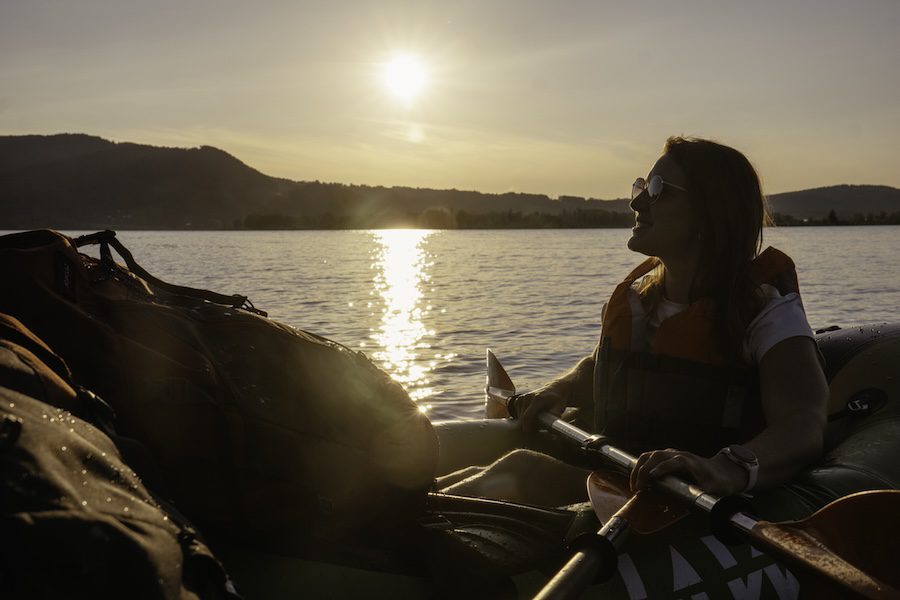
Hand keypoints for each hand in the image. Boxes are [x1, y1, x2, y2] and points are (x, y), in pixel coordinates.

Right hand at [515, 384, 568, 432]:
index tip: (529, 433)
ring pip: (519, 416)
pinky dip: (523, 416)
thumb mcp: (560, 407)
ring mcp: (522, 397)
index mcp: (537, 399)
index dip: (527, 426)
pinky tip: (532, 415)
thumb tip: (553, 423)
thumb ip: (555, 414)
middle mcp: (527, 397)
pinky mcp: (518, 399)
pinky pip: (517, 413)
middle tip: (539, 427)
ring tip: (538, 420)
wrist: (554, 389)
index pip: (527, 416)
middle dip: (529, 425)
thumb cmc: (557, 400)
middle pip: (522, 418)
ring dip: (526, 421)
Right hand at [630, 448, 748, 496]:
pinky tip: (638, 479)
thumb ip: (704, 494)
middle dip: (644, 470)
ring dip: (639, 468)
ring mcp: (672, 454)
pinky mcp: (668, 458)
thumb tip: (694, 503)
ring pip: (650, 455)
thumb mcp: (714, 489)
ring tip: (634, 485)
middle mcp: (678, 455)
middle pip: (656, 456)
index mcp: (689, 462)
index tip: (651, 478)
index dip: (661, 468)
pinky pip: (650, 458)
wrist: (723, 470)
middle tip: (638, 487)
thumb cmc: (718, 481)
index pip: (672, 462)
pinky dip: (641, 466)